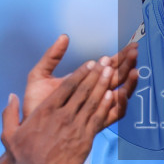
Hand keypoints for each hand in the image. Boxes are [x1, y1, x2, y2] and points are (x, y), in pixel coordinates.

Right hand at [2, 57, 135, 163]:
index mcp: (46, 110)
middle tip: (107, 61)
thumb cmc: (21, 158)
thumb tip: (11, 97)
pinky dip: (106, 105)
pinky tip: (114, 95)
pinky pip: (98, 119)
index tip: (90, 64)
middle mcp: (62, 115)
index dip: (80, 73)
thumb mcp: (9, 133)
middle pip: (83, 90)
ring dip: (104, 85)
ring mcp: (74, 127)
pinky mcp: (84, 140)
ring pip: (92, 101)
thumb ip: (9, 113)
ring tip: (113, 72)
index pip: (67, 86)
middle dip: (96, 74)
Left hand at [22, 35, 137, 118]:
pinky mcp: (93, 123)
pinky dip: (118, 105)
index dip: (121, 56)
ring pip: (120, 95)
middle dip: (128, 65)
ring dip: (128, 83)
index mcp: (84, 82)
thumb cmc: (34, 104)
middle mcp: (94, 95)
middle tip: (136, 52)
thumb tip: (64, 37)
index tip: (131, 45)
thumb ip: (52, 56)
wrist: (28, 127)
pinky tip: (119, 93)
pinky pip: (112, 115)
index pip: (108, 67)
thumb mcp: (39, 75)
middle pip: (118, 78)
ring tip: (134, 70)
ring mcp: (95, 110)